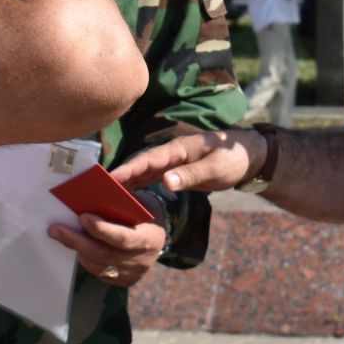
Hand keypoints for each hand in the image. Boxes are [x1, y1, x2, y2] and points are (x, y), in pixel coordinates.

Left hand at [47, 213, 166, 287]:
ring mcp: (132, 274)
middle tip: (55, 229)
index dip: (102, 229)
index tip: (82, 217)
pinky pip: (99, 272)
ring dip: (77, 249)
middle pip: (104, 254)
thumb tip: (88, 197)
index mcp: (150, 238)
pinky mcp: (124, 281)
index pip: (123, 238)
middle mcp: (141, 261)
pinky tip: (77, 246)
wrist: (155, 238)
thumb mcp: (138, 207)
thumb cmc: (142, 216)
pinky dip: (85, 258)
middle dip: (76, 240)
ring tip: (61, 235)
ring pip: (98, 265)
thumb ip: (119, 204)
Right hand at [110, 128, 263, 192]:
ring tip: (104, 193)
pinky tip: (125, 194)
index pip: (149, 159)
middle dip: (120, 175)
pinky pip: (151, 177)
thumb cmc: (232, 159)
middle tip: (96, 187)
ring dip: (126, 181)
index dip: (129, 168)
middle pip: (140, 164)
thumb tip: (165, 182)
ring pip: (143, 171)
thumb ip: (190, 176)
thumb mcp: (214, 169)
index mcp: (178, 149)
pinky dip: (138, 184)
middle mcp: (171, 153)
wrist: (247, 156)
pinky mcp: (174, 170)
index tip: (111, 178)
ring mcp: (171, 162)